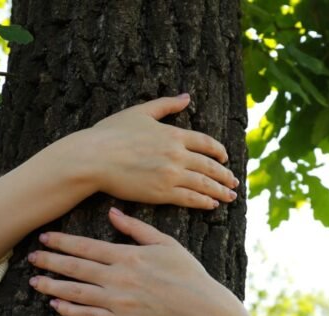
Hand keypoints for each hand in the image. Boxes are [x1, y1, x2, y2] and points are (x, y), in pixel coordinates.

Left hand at [27, 207, 239, 315]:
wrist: (204, 311)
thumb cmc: (188, 274)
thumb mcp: (166, 244)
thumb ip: (136, 228)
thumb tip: (112, 212)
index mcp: (128, 256)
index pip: (86, 246)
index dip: (62, 242)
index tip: (44, 237)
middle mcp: (119, 277)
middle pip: (76, 267)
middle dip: (50, 261)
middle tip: (30, 258)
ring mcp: (118, 302)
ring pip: (77, 292)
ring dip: (52, 286)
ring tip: (34, 282)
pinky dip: (70, 311)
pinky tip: (55, 305)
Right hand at [64, 94, 238, 209]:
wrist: (94, 158)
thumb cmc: (111, 134)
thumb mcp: (140, 112)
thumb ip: (166, 105)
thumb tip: (186, 97)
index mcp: (174, 134)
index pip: (206, 143)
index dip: (219, 152)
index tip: (225, 158)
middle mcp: (177, 154)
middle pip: (210, 166)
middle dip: (225, 175)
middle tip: (234, 183)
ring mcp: (171, 174)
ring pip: (204, 184)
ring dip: (220, 191)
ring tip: (229, 197)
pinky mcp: (162, 193)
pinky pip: (190, 198)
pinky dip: (204, 202)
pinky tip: (211, 205)